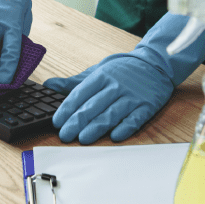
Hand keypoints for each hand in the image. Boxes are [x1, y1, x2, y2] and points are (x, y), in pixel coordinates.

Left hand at [43, 12, 204, 143]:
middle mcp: (115, 86)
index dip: (67, 108)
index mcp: (101, 77)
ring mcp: (132, 96)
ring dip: (97, 127)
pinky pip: (135, 118)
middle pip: (93, 106)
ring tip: (83, 139)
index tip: (57, 121)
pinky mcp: (147, 106)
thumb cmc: (122, 70)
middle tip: (65, 135)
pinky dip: (125, 127)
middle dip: (77, 121)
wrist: (156, 64)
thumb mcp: (97, 71)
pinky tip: (115, 136)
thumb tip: (49, 85)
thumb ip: (74, 82)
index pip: (80, 94)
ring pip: (111, 113)